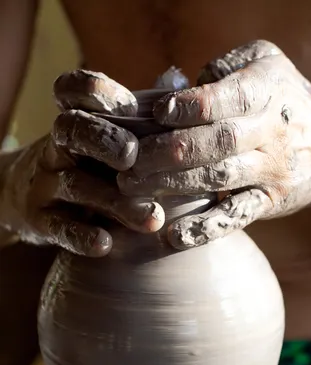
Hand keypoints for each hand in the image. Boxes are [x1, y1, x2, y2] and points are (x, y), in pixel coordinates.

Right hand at [0, 71, 163, 256]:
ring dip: (115, 201)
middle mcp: (58, 146)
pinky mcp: (42, 219)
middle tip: (132, 155)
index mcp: (78, 119)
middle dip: (103, 140)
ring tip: (152, 217)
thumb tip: (180, 77)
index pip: (74, 91)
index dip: (94, 90)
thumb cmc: (90, 163)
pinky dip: (82, 235)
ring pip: (75, 185)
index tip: (123, 103)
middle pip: (73, 130)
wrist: (32, 198)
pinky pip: (59, 227)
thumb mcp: (108, 137)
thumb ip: (140, 117)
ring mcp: (47, 183)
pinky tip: (106, 244)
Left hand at [118, 40, 310, 248]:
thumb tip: (175, 86)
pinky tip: (175, 237)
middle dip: (168, 151)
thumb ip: (224, 69)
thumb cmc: (286, 99)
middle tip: (127, 160)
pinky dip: (207, 229)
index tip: (157, 113)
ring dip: (174, 185)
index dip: (189, 107)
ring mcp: (271, 171)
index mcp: (267, 89)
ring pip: (220, 179)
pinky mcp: (269, 202)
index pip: (226, 98)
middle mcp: (272, 131)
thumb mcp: (266, 64)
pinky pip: (237, 217)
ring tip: (132, 188)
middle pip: (217, 142)